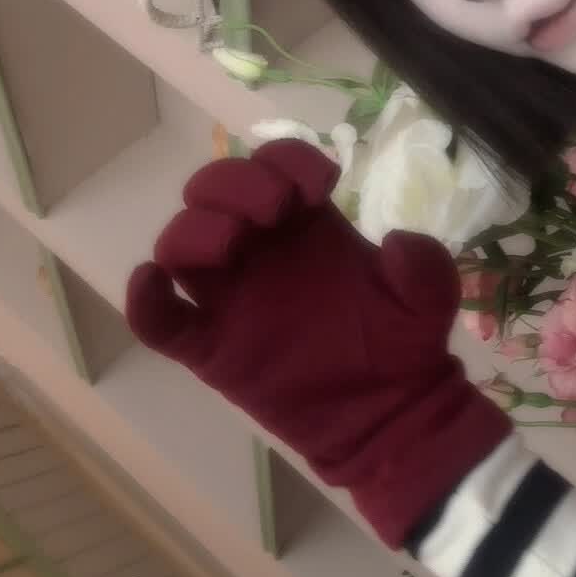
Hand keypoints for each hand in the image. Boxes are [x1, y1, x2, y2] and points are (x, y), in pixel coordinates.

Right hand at [125, 138, 511, 547]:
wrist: (389, 415)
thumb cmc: (403, 345)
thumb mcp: (430, 298)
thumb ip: (425, 266)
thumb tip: (397, 242)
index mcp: (307, 225)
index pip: (276, 166)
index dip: (287, 161)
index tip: (319, 187)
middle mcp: (261, 251)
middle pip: (215, 192)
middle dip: (234, 184)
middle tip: (274, 210)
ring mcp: (231, 297)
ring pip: (180, 244)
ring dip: (195, 230)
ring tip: (232, 242)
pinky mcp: (210, 347)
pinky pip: (159, 321)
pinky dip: (144, 301)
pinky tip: (153, 283)